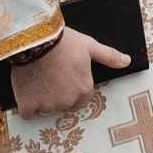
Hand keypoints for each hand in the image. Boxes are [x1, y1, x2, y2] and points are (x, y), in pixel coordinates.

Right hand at [11, 26, 128, 116]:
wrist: (35, 40)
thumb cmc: (64, 42)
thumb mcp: (90, 46)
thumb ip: (109, 56)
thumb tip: (127, 61)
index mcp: (84, 90)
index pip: (82, 99)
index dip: (73, 88)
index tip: (65, 77)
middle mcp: (67, 101)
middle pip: (64, 104)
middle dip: (58, 94)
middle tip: (51, 76)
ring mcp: (47, 104)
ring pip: (45, 108)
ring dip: (42, 98)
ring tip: (38, 77)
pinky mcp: (28, 104)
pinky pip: (27, 113)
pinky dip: (26, 104)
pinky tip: (26, 89)